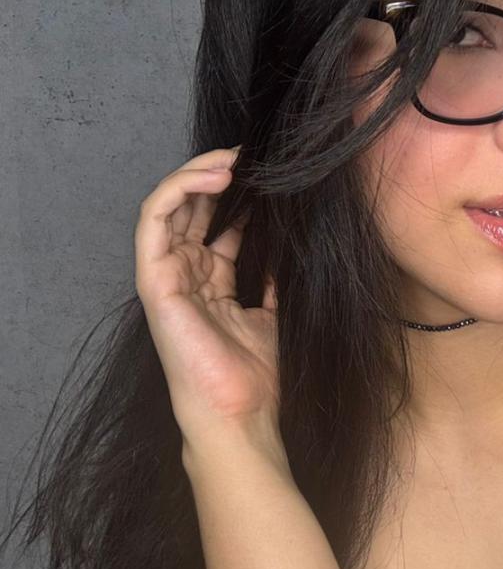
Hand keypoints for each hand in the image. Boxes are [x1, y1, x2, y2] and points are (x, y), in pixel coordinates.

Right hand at [134, 146, 279, 443]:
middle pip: (193, 207)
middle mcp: (184, 274)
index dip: (239, 194)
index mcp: (209, 282)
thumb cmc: (252, 376)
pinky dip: (182, 187)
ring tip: (235, 157)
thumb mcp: (269, 314)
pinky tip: (216, 174)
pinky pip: (155, 217)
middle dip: (219, 175)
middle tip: (253, 155)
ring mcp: (165, 275)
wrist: (239, 412)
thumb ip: (269, 281)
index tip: (270, 175)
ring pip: (171, 203)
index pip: (217, 223)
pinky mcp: (153, 278)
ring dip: (200, 172)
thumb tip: (283, 250)